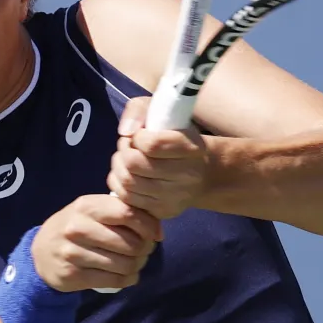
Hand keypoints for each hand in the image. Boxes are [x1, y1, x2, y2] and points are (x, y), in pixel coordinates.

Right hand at [32, 194, 162, 292]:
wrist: (41, 253)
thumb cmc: (76, 226)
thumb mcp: (92, 210)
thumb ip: (120, 212)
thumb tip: (157, 230)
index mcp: (87, 206)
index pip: (128, 213)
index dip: (149, 226)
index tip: (156, 234)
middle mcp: (78, 228)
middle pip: (130, 243)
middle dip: (145, 249)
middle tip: (144, 250)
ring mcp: (74, 253)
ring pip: (125, 264)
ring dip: (138, 266)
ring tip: (136, 262)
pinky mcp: (74, 276)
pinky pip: (114, 281)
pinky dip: (129, 279)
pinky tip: (128, 275)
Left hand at [107, 95, 209, 221]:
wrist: (204, 173)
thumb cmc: (179, 136)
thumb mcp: (164, 111)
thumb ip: (139, 110)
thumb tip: (125, 132)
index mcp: (192, 148)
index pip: (151, 145)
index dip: (137, 137)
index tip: (141, 134)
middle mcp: (187, 175)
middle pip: (134, 165)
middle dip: (124, 151)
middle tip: (128, 145)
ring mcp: (175, 197)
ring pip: (128, 182)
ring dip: (118, 166)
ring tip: (126, 158)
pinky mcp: (163, 211)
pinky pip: (127, 198)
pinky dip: (119, 183)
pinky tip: (127, 174)